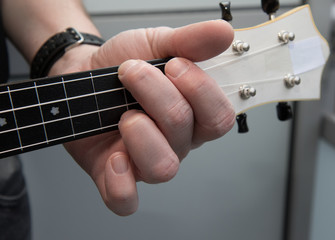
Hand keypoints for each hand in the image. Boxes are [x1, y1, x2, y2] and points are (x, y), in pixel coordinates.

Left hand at [49, 20, 234, 215]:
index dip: (201, 91)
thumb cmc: (122, 65)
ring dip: (142, 134)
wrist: (83, 75)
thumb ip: (190, 42)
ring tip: (124, 114)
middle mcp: (175, 143)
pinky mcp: (114, 176)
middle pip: (186, 135)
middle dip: (158, 97)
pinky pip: (125, 201)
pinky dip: (120, 183)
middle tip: (133, 73)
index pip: (220, 118)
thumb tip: (223, 33)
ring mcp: (145, 162)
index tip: (174, 64)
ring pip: (162, 169)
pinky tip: (113, 156)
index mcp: (193, 115)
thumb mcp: (157, 44)